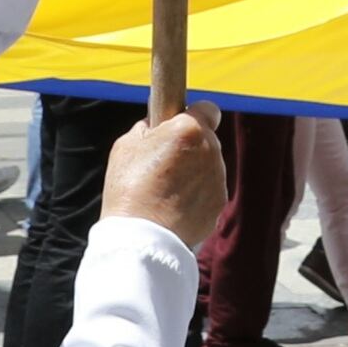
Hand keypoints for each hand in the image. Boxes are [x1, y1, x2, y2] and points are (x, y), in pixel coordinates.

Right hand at [100, 103, 226, 248]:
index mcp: (190, 129)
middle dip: (190, 146)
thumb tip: (156, 122)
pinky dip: (196, 195)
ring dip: (193, 171)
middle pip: (206, 139)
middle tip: (163, 161)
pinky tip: (173, 206)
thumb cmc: (130, 188)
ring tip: (164, 189)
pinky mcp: (219, 204)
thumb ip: (148, 128)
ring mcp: (218, 179)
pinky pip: (209, 191)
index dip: (193, 115)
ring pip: (208, 166)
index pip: (207, 109)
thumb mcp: (128, 145)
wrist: (142, 238)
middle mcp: (211, 151)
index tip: (179, 125)